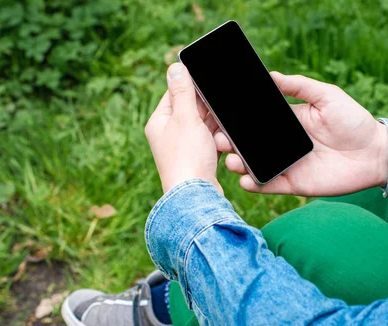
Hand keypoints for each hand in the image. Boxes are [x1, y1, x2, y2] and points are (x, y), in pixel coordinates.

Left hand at [145, 63, 221, 193]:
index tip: (210, 78)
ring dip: (215, 123)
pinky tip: (227, 137)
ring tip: (223, 125)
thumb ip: (182, 92)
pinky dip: (219, 137)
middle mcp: (169, 134)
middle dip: (207, 107)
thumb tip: (175, 66)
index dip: (192, 85)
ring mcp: (184, 148)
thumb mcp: (185, 118)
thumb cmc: (187, 157)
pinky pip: (211, 140)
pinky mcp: (198, 159)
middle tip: (222, 101)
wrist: (197, 196)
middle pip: (191, 109)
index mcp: (159, 122)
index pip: (174, 93)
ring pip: (203, 125)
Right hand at [218, 72, 387, 195]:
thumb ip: (300, 86)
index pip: (256, 121)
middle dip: (231, 143)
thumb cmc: (354, 121)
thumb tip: (271, 75)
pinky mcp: (295, 183)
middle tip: (217, 140)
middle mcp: (283, 144)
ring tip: (231, 160)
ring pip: (255, 165)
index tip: (219, 116)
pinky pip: (270, 185)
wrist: (376, 153)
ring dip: (239, 164)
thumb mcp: (327, 96)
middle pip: (250, 144)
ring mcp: (288, 164)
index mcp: (288, 122)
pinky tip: (245, 180)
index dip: (238, 120)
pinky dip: (256, 184)